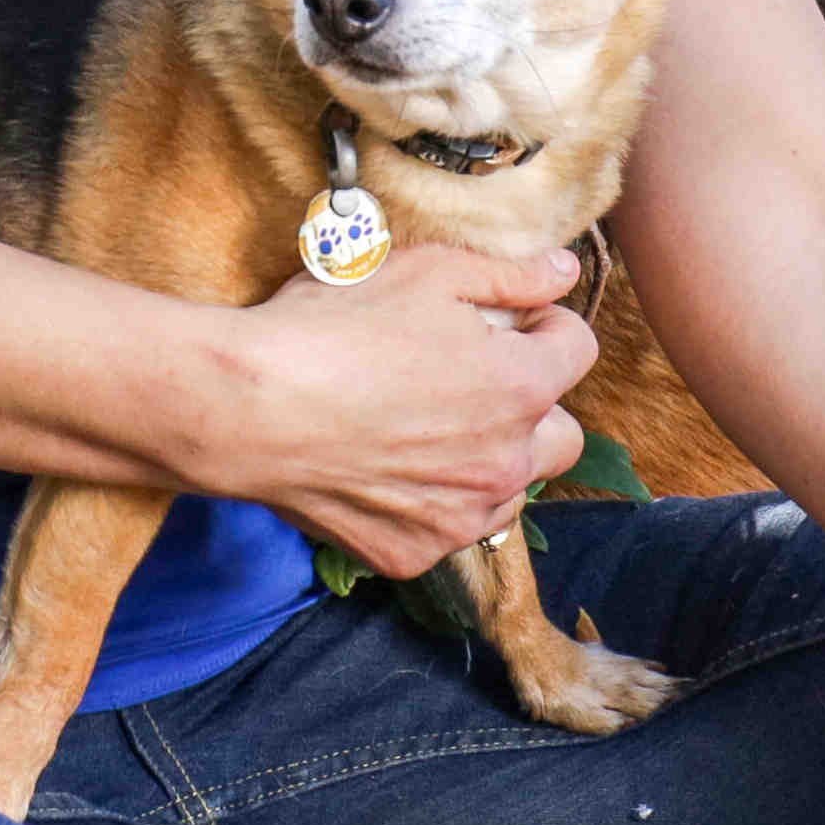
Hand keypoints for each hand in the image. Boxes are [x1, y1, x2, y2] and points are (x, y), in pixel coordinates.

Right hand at [189, 243, 595, 576]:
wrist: (247, 409)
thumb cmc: (332, 329)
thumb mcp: (424, 273)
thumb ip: (508, 275)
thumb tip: (563, 270)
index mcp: (520, 386)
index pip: (578, 349)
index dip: (545, 326)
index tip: (509, 322)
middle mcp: (505, 462)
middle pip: (562, 436)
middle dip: (533, 405)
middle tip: (474, 381)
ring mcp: (459, 517)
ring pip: (508, 491)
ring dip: (488, 462)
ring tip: (428, 430)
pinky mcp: (411, 554)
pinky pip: (443, 530)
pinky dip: (428, 505)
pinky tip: (384, 469)